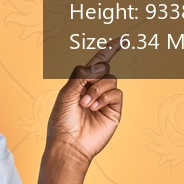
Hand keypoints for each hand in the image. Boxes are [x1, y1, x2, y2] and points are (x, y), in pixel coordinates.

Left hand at [47, 37, 122, 163]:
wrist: (69, 144)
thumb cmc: (62, 121)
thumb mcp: (66, 93)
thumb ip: (81, 75)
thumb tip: (102, 64)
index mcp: (80, 83)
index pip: (96, 63)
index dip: (108, 50)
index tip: (121, 39)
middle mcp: (94, 89)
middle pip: (104, 68)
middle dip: (94, 76)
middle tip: (82, 94)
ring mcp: (105, 100)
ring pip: (111, 79)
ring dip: (97, 90)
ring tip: (85, 104)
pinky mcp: (114, 110)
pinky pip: (116, 93)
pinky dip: (105, 97)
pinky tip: (94, 107)